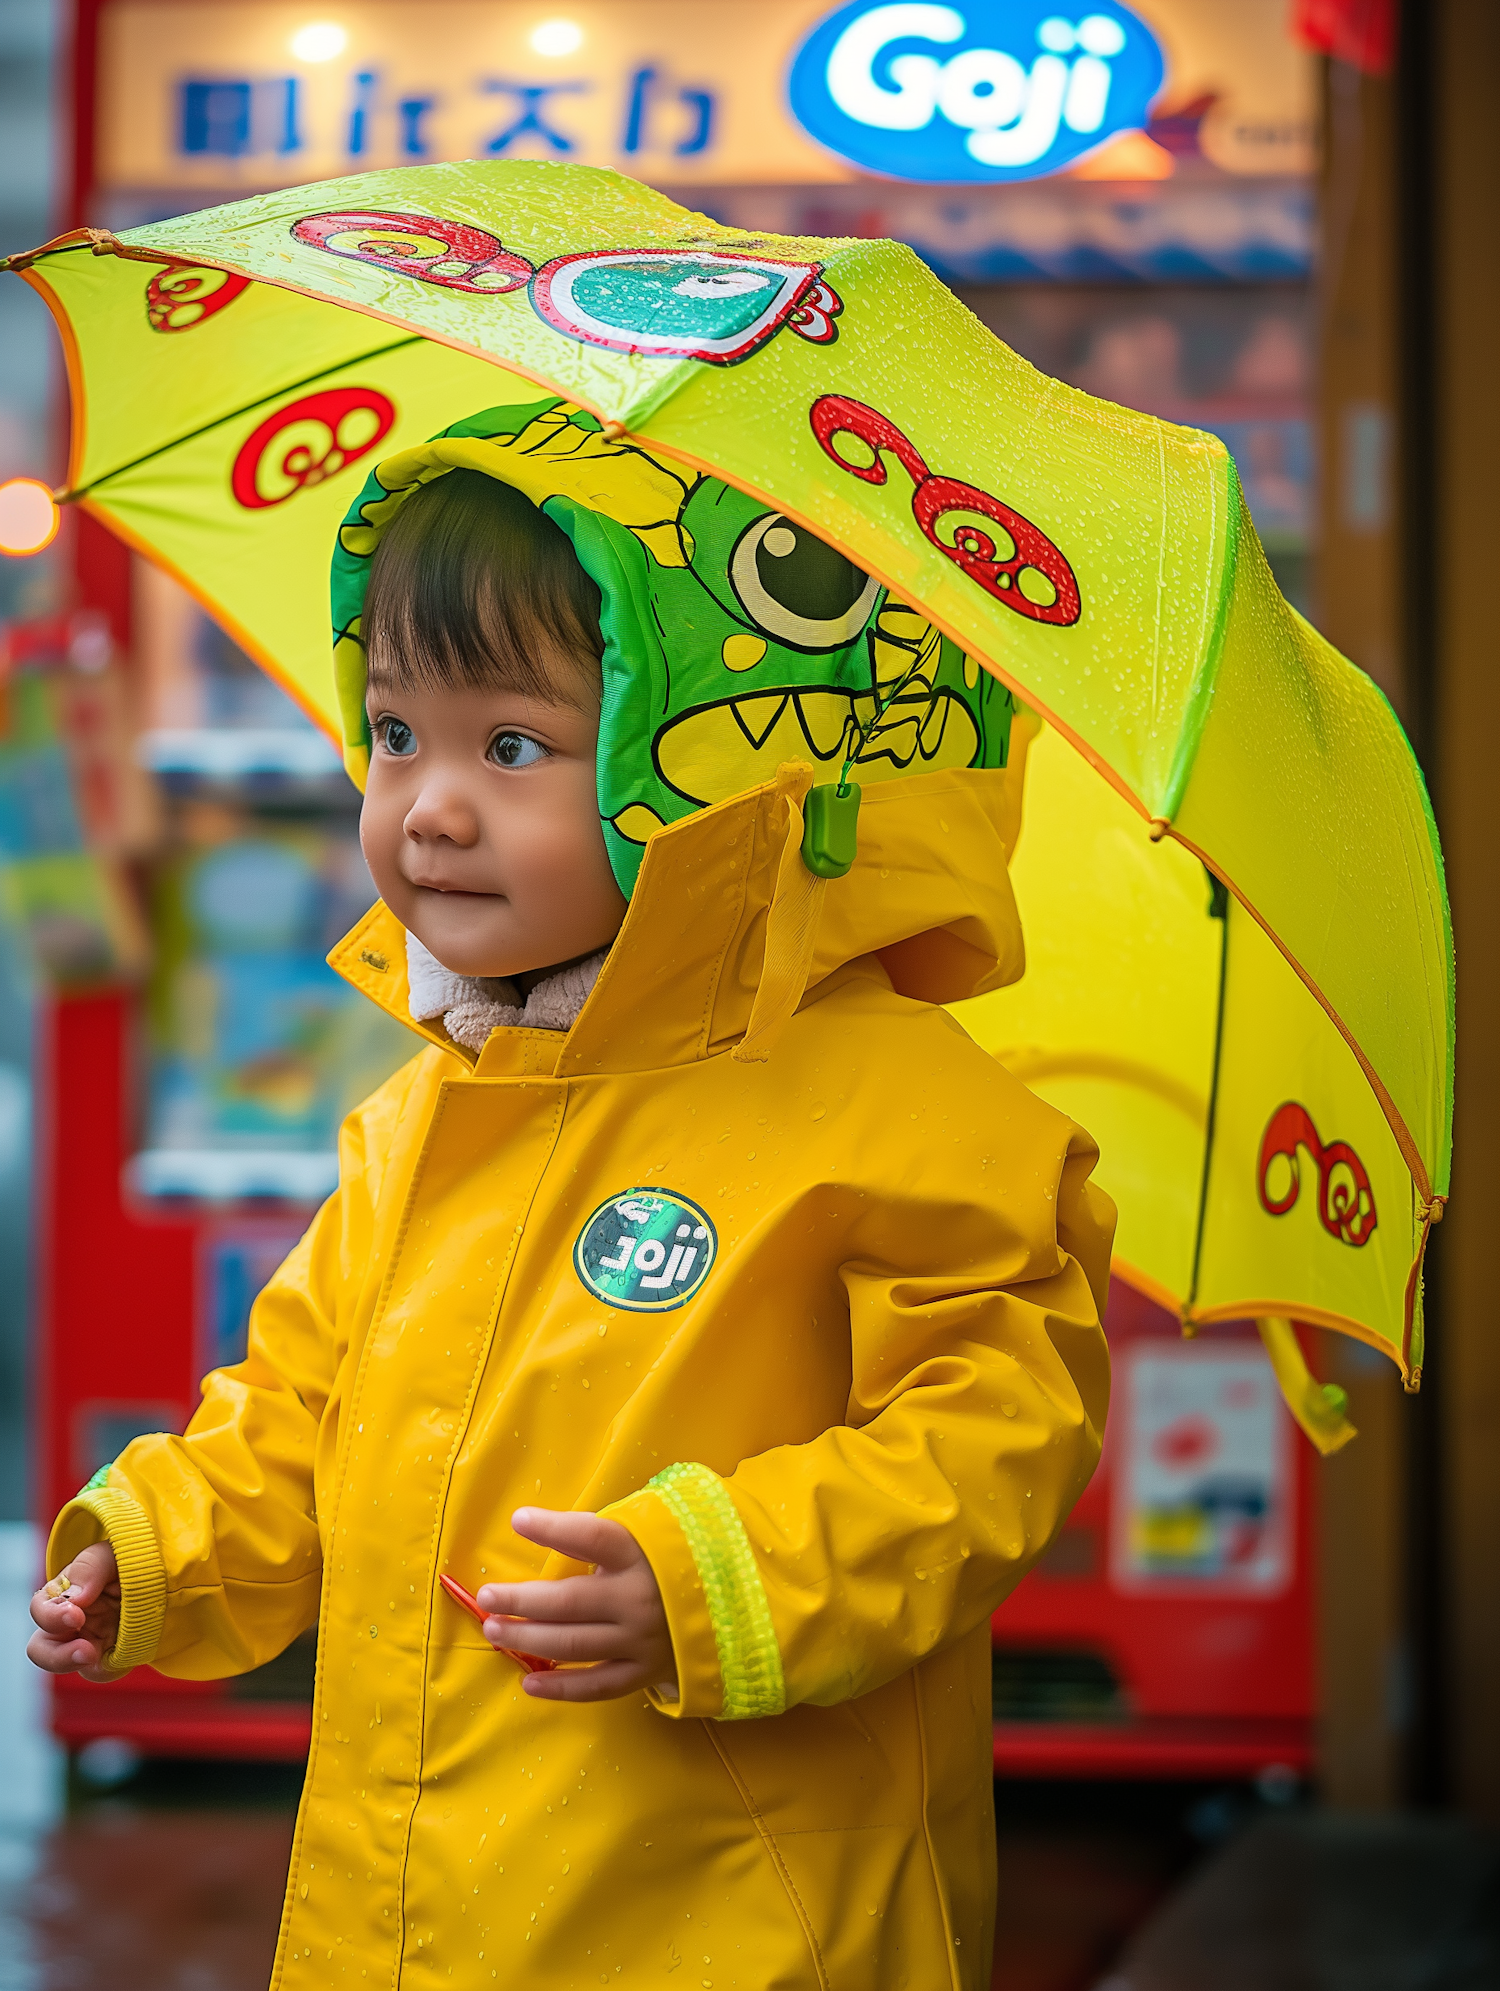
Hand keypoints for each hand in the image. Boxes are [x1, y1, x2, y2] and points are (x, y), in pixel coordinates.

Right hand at [28, 1542, 121, 1680]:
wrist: (170, 1575)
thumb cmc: (133, 1557)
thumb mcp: (113, 1552)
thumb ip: (91, 1567)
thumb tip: (74, 1597)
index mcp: (67, 1592)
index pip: (41, 1608)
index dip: (50, 1615)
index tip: (75, 1613)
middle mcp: (72, 1620)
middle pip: (42, 1649)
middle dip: (54, 1655)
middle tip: (83, 1648)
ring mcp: (92, 1640)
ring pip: (69, 1664)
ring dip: (75, 1664)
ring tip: (93, 1655)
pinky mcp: (113, 1655)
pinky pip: (103, 1670)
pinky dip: (110, 1667)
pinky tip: (124, 1656)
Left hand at [476, 1509, 675, 1704]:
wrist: (736, 1606)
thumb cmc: (678, 1559)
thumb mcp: (654, 1532)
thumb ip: (610, 1533)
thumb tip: (552, 1527)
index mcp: (643, 1553)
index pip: (591, 1537)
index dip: (553, 1529)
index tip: (518, 1520)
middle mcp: (639, 1598)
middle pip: (568, 1602)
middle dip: (520, 1600)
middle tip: (486, 1598)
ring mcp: (641, 1640)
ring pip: (573, 1644)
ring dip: (528, 1639)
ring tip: (494, 1631)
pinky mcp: (645, 1672)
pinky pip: (597, 1685)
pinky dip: (561, 1688)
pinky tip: (528, 1683)